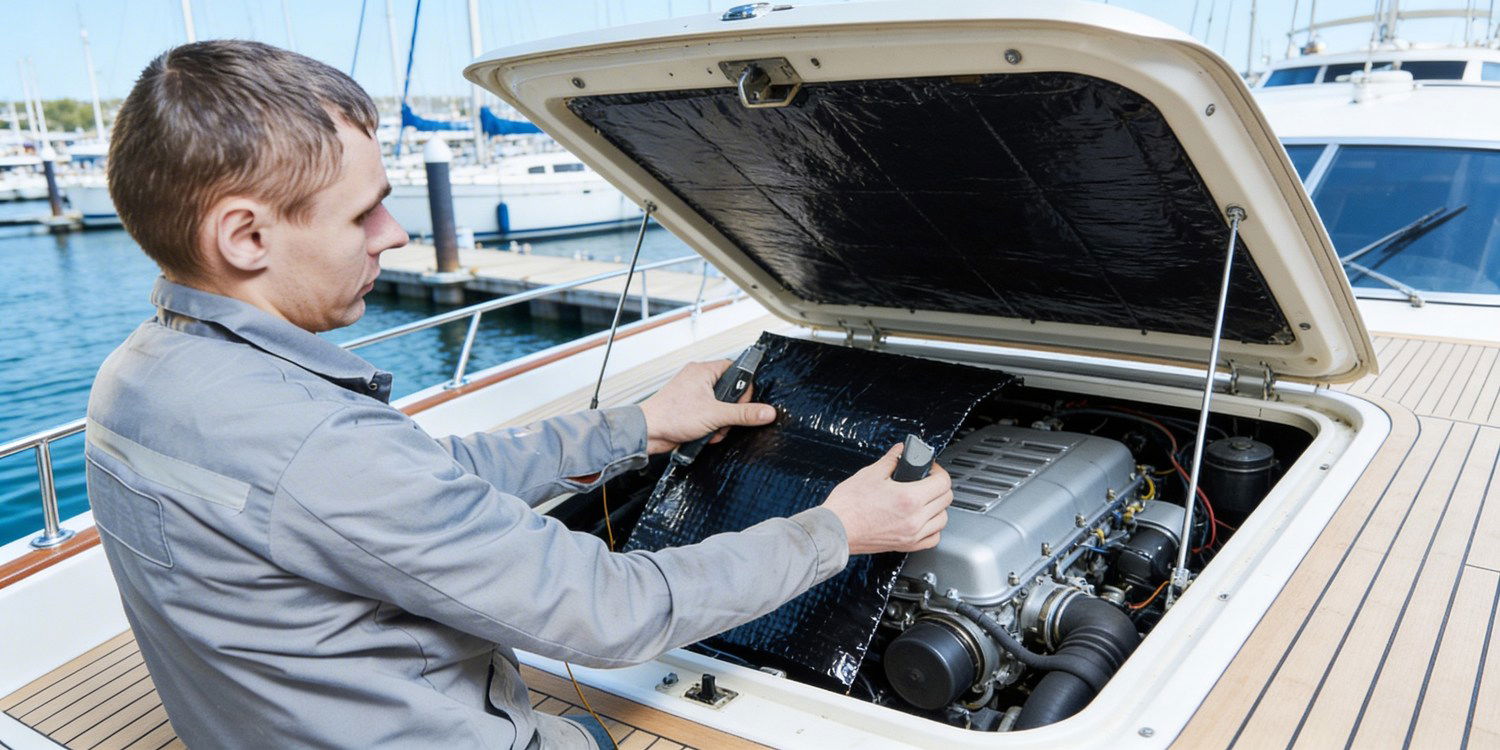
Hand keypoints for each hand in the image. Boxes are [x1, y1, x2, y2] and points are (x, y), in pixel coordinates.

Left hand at [638, 359, 776, 454]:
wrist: (648, 433)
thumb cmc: (671, 416)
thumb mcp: (715, 415)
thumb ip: (743, 414)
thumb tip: (767, 412)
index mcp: (704, 371)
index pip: (735, 370)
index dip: (743, 388)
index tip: (742, 404)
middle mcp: (698, 380)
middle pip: (730, 392)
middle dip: (730, 412)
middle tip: (724, 421)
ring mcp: (694, 395)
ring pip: (721, 407)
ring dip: (721, 423)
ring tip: (712, 430)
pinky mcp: (690, 410)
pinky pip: (710, 416)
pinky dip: (711, 427)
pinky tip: (705, 435)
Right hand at [822, 443, 951, 554]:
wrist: (836, 530)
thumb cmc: (848, 506)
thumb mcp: (870, 474)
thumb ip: (891, 460)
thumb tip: (900, 451)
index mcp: (909, 498)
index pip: (943, 482)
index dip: (938, 471)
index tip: (930, 468)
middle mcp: (915, 518)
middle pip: (946, 499)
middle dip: (939, 485)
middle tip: (926, 480)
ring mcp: (912, 534)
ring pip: (943, 519)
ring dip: (938, 507)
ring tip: (925, 500)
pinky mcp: (906, 546)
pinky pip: (933, 538)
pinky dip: (933, 528)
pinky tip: (924, 520)